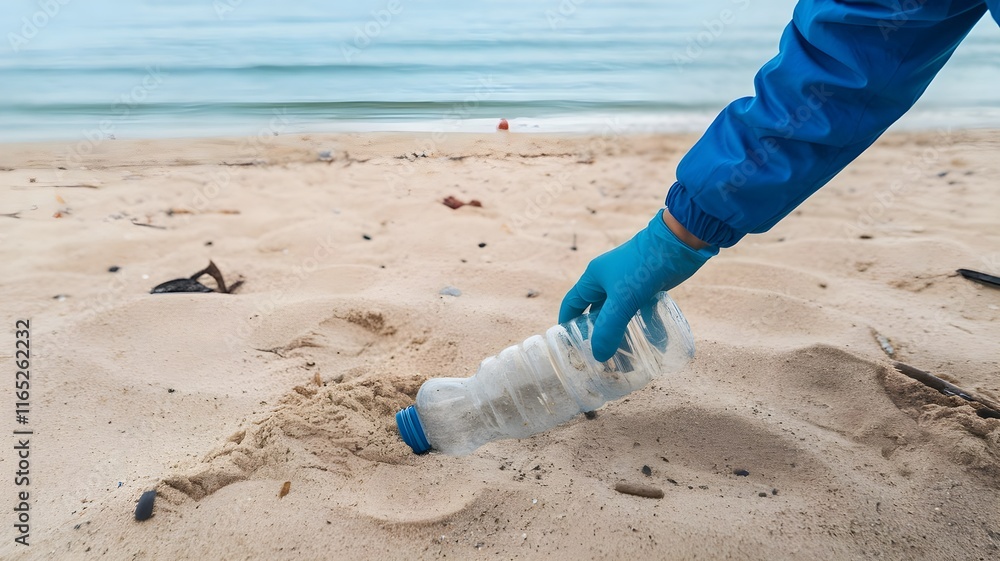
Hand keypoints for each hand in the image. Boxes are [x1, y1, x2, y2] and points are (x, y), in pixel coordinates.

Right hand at [559, 209, 716, 360]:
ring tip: (621, 355)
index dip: (567, 323)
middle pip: (595, 311)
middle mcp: (608, 280)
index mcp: (594, 277)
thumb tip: (599, 356)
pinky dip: (637, 325)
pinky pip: (636, 311)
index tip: (568, 345)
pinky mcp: (647, 288)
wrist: (678, 243)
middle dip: (595, 333)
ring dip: (618, 332)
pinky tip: (643, 341)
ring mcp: (628, 284)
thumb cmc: (643, 267)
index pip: (572, 304)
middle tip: (597, 356)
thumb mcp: (622, 300)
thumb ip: (609, 328)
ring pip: (617, 313)